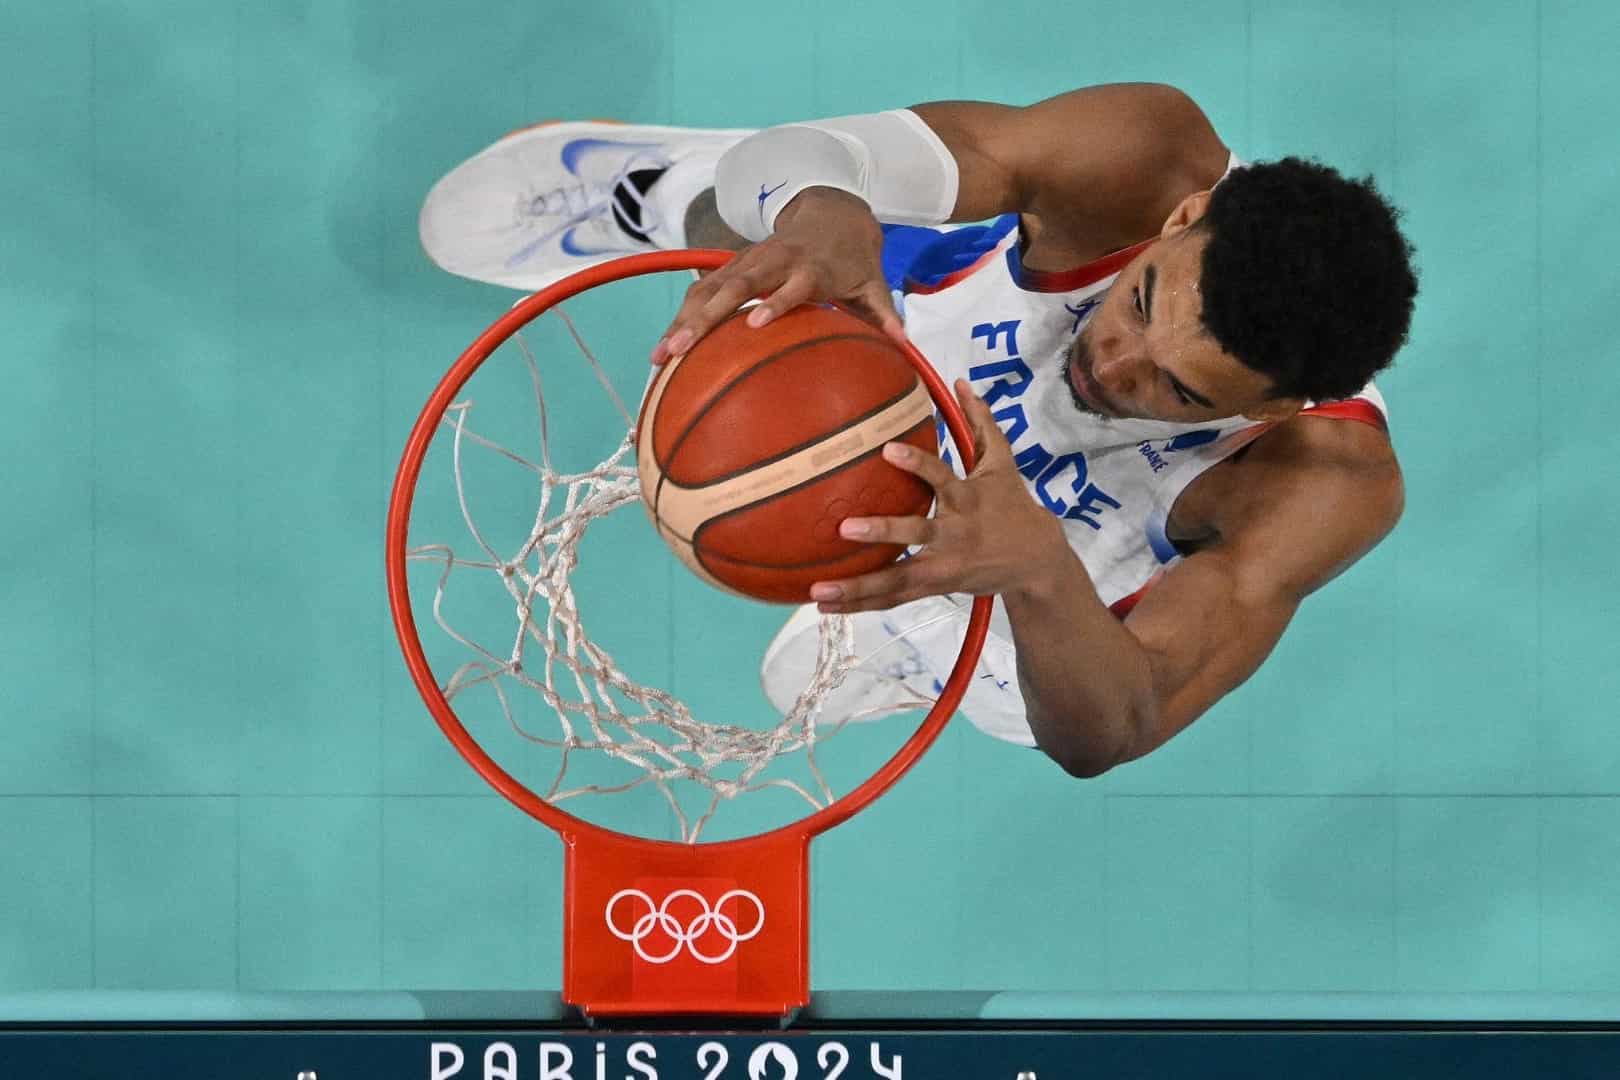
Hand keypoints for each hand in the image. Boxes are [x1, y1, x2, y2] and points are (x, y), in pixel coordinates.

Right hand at [649, 187, 903, 363]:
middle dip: (706, 317)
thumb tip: (904, 345)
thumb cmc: (852, 258)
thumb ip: (884, 311)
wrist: (831, 211)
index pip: (790, 285)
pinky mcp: (730, 267)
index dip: (774, 302)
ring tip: (660, 357)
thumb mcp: (873, 280)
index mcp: (809, 267)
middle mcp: (772, 261)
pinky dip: (681, 318)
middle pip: (735, 287)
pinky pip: (700, 292)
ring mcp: (746, 262)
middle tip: (683, 349)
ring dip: (683, 322)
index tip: (755, 324)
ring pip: (708, 289)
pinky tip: (662, 352)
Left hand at [809, 379, 1076, 613]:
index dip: (916, 465)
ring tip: (820, 593)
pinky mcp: (937, 587)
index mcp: (967, 498)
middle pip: (917, 533)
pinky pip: (895, 597)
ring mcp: (944, 564)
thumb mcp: (1003, 463)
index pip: (941, 476)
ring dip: (858, 587)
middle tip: (844, 528)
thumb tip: (961, 381)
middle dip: (883, 531)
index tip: (887, 450)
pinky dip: (862, 603)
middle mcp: (954, 532)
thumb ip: (982, 422)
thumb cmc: (1013, 504)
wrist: (1037, 558)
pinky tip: (829, 606)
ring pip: (898, 578)